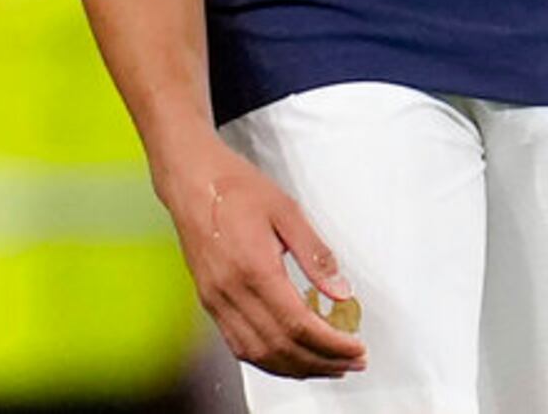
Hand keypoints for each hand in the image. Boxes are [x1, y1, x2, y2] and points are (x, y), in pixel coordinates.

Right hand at [155, 140, 366, 379]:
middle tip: (351, 362)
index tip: (355, 349)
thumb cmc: (234, 188)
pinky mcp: (209, 302)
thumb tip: (340, 291)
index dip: (332, 345)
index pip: (298, 325)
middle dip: (322, 362)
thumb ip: (315, 255)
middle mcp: (231, 291)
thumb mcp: (287, 211)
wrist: (191, 180)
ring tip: (327, 364)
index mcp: (253, 268)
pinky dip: (269, 360)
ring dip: (297, 368)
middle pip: (281, 348)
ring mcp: (216, 301)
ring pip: (259, 355)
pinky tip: (290, 356)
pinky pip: (239, 346)